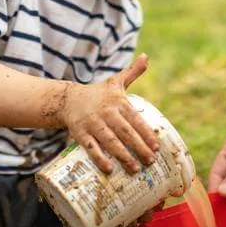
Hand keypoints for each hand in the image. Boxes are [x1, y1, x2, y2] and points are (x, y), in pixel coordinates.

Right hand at [61, 55, 158, 173]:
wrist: (69, 99)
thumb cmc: (98, 94)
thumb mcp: (115, 82)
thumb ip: (132, 72)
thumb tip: (146, 56)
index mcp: (118, 102)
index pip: (136, 119)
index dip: (146, 133)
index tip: (157, 147)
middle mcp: (106, 113)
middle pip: (125, 133)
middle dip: (139, 148)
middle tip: (150, 161)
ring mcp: (92, 124)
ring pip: (110, 142)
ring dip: (123, 156)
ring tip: (135, 169)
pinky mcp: (80, 134)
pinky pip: (91, 148)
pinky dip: (99, 159)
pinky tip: (109, 169)